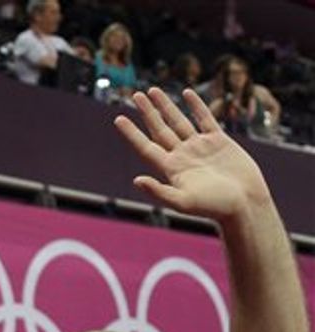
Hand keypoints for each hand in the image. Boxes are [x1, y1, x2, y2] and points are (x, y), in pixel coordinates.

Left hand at [114, 87, 270, 222]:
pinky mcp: (219, 141)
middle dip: (148, 113)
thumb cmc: (215, 207)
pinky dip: (196, 105)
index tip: (118, 118)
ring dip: (166, 106)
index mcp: (171, 169)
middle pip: (160, 130)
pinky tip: (186, 93)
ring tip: (152, 91)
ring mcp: (200, 147)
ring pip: (178, 121)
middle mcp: (182, 156)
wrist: (245, 203)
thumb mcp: (183, 202)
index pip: (146, 147)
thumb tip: (136, 180)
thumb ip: (159, 191)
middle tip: (135, 95)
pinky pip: (204, 118)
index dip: (132, 133)